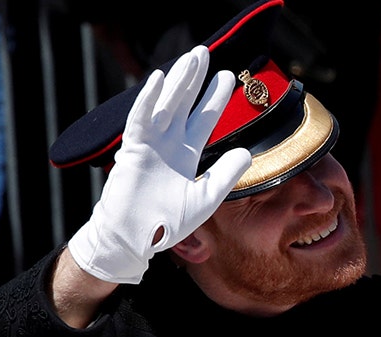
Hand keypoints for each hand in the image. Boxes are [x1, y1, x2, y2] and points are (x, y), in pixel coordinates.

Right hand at [67, 46, 251, 283]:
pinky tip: (160, 79)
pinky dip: (149, 99)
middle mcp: (168, 144)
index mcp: (185, 154)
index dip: (214, 98)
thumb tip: (247, 152)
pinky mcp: (133, 150)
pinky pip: (141, 119)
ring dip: (177, 81)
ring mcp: (150, 144)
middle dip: (195, 79)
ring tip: (190, 58)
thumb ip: (225, 174)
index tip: (228, 77)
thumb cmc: (167, 223)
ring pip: (165, 105)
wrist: (136, 238)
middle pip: (184, 104)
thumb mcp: (206, 197)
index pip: (203, 119)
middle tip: (205, 54)